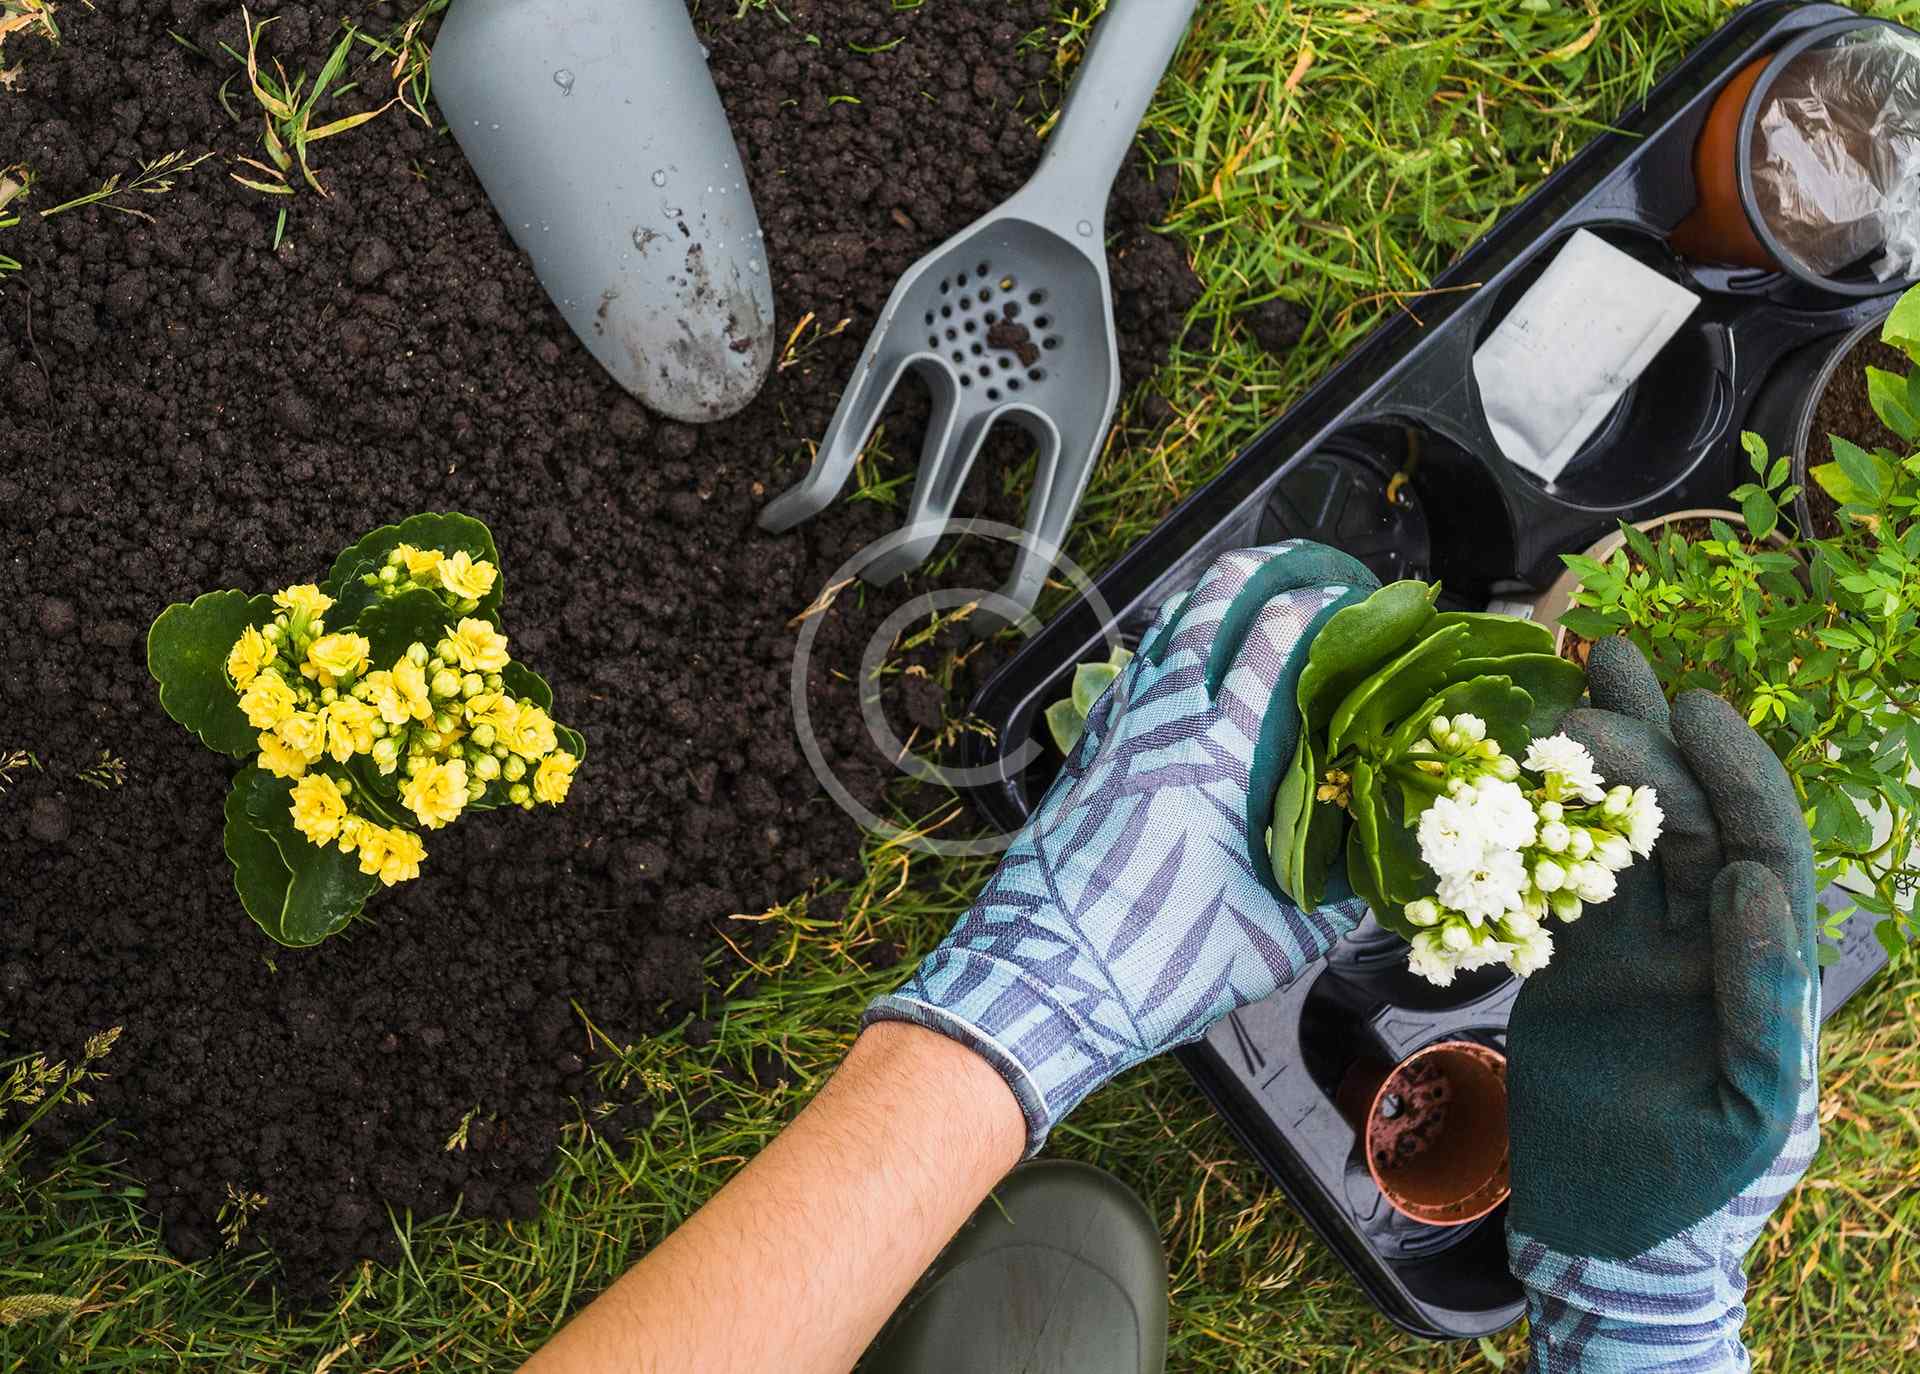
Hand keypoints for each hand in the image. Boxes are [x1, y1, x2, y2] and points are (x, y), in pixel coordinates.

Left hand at [867, 542, 1380, 1153]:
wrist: (1039, 985)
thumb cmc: (1156, 967)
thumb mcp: (1274, 943)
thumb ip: (1332, 900)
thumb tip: (1371, 874)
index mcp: (1216, 756)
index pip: (1274, 642)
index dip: (1318, 604)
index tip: (1355, 597)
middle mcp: (1159, 726)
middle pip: (1207, 607)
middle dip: (1258, 570)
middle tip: (1300, 567)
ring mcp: (1112, 737)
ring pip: (1159, 637)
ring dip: (1204, 607)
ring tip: (1244, 601)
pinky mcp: (1082, 762)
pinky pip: (1127, 683)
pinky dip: (1160, 659)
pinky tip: (1177, 677)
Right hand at [1506, 638, 1818, 1369]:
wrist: (1607, 1231)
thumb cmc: (1692, 1185)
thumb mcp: (1750, 1107)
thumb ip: (1765, 1000)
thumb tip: (1751, 886)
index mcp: (1758, 968)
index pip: (1759, 849)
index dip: (1735, 775)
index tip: (1695, 710)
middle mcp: (1703, 942)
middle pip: (1686, 821)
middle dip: (1654, 743)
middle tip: (1603, 674)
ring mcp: (1637, 948)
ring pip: (1622, 835)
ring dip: (1603, 762)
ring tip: (1573, 681)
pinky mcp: (1576, 963)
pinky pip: (1560, 879)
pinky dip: (1540, 825)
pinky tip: (1519, 771)